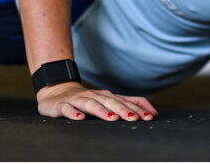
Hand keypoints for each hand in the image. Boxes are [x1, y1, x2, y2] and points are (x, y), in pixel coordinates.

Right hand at [36, 81, 157, 121]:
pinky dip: (73, 113)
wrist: (56, 92)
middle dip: (122, 109)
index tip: (149, 117)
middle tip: (133, 118)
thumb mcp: (108, 100)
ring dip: (101, 111)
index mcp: (106, 96)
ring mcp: (78, 100)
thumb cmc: (86, 99)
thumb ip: (129, 104)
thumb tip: (153, 111)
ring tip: (111, 118)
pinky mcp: (63, 105)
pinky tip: (79, 118)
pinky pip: (68, 109)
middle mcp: (94, 96)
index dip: (136, 109)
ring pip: (91, 104)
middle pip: (110, 102)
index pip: (124, 101)